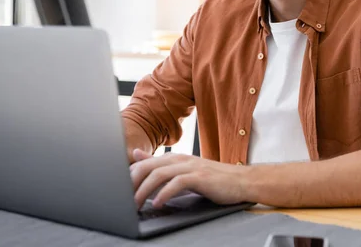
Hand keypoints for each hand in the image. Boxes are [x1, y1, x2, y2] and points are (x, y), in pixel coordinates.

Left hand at [130, 149, 249, 208]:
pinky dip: (165, 194)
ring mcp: (191, 167)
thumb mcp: (184, 170)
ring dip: (144, 190)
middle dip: (131, 184)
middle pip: (147, 167)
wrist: (241, 181)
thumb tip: (136, 155)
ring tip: (136, 205)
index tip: (119, 192)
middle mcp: (181, 159)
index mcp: (174, 158)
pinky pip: (177, 183)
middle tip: (122, 200)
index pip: (144, 164)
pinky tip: (159, 204)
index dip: (129, 177)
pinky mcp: (200, 177)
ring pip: (159, 174)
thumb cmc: (214, 179)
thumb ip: (160, 165)